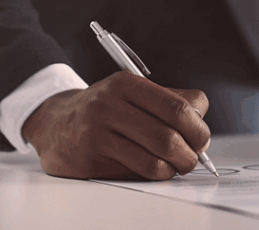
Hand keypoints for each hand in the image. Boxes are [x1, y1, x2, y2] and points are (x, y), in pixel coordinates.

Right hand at [21, 71, 210, 179]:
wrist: (57, 124)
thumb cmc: (106, 110)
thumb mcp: (133, 93)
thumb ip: (169, 99)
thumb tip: (200, 117)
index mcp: (125, 83)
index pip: (177, 107)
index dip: (197, 128)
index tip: (201, 139)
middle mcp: (109, 104)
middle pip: (168, 136)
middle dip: (190, 153)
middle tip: (193, 158)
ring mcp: (97, 132)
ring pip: (155, 159)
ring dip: (175, 167)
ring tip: (176, 165)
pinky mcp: (91, 158)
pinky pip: (138, 173)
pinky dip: (157, 175)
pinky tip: (156, 169)